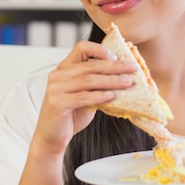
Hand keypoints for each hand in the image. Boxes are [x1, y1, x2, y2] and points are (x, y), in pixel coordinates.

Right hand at [32, 40, 136, 156]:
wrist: (52, 137)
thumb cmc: (70, 116)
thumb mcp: (85, 96)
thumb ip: (97, 85)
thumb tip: (123, 77)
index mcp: (64, 68)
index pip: (81, 47)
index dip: (100, 50)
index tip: (116, 57)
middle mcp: (58, 75)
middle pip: (90, 65)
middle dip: (115, 66)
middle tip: (132, 68)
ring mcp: (56, 88)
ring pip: (89, 80)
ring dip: (111, 81)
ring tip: (127, 82)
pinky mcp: (57, 103)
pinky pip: (83, 97)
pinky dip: (100, 96)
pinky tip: (112, 96)